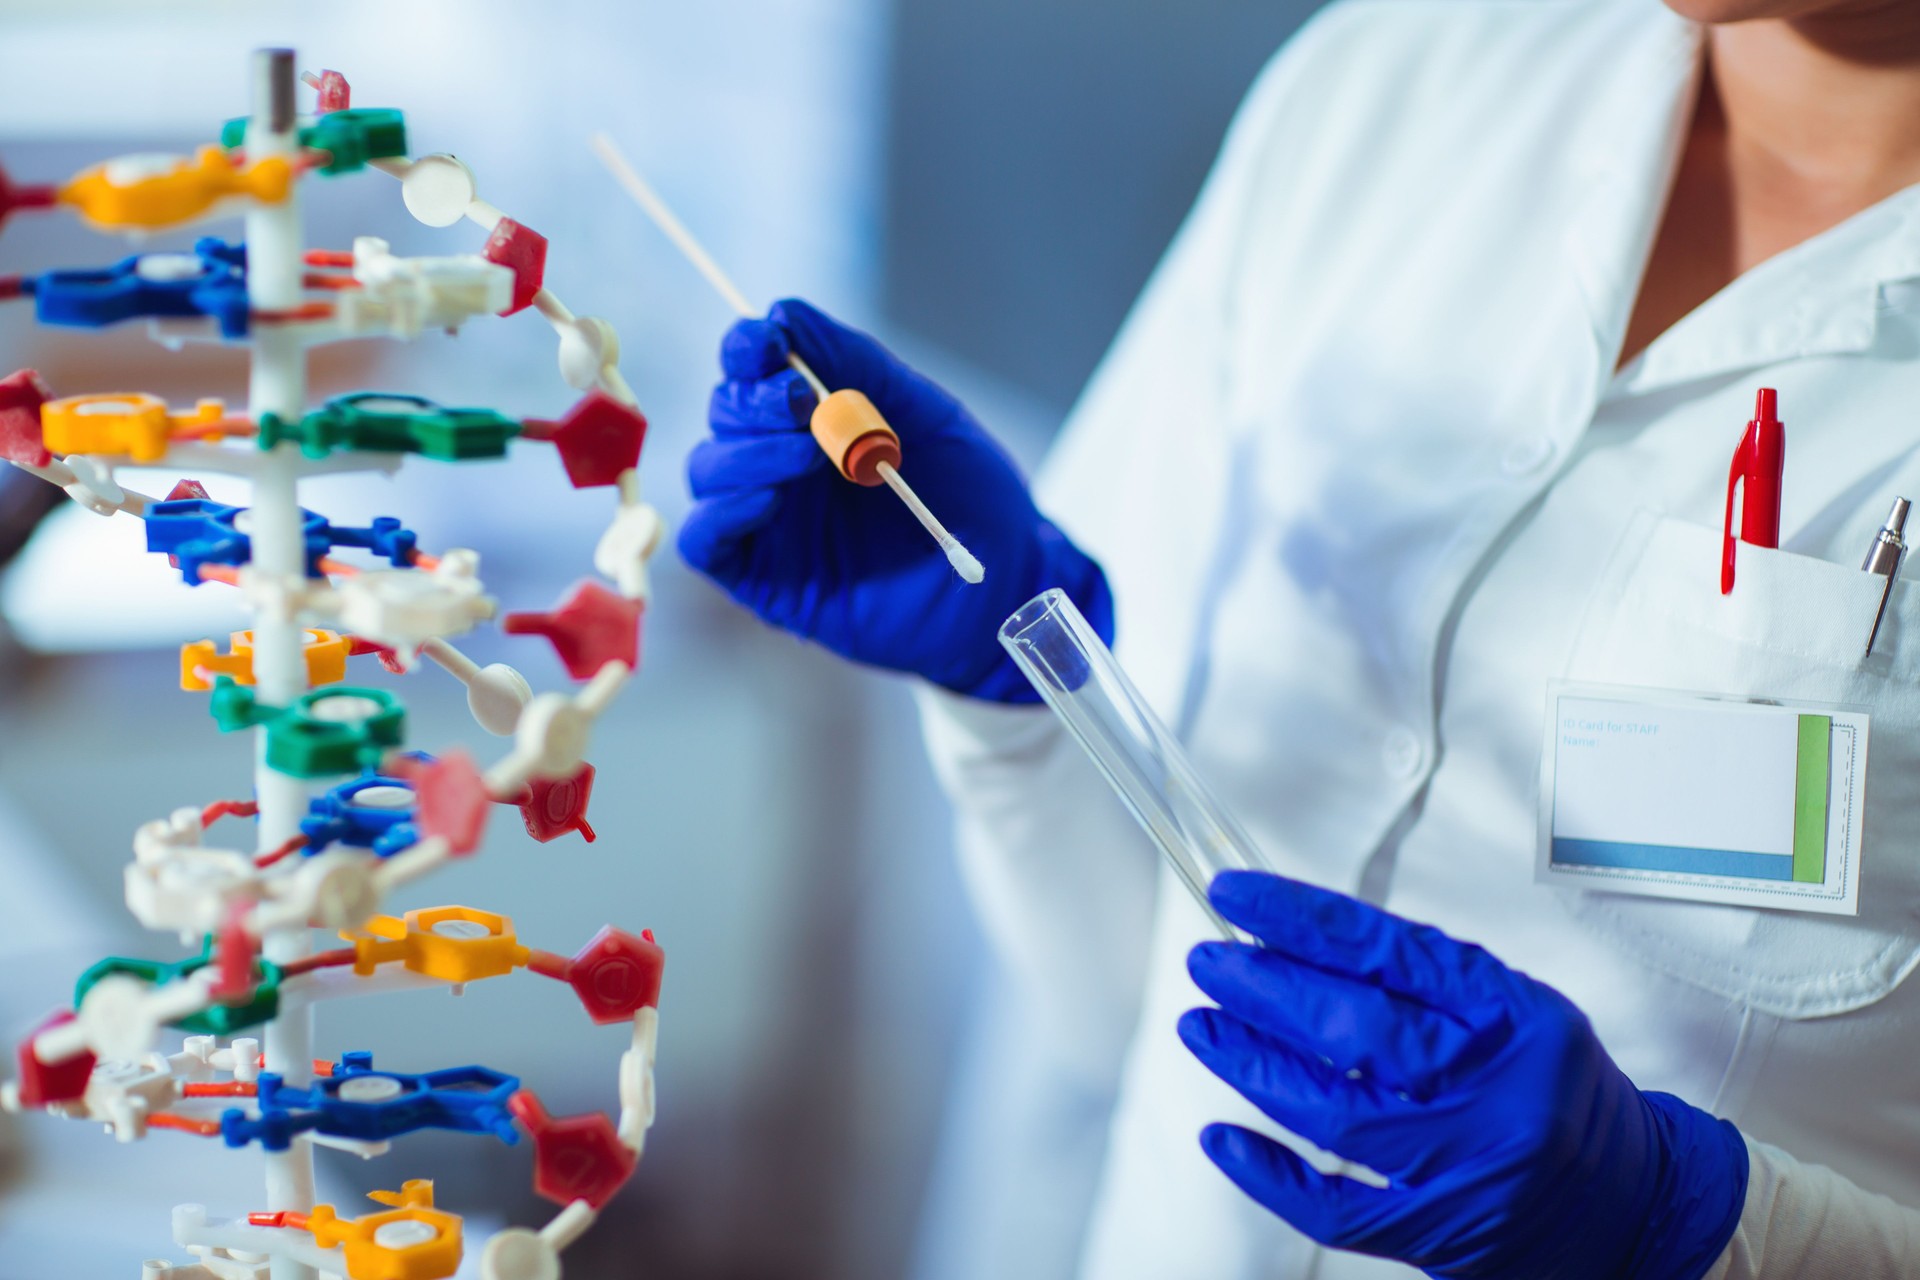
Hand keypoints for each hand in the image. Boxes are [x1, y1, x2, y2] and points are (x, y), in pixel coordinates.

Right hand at [677, 299, 1110, 701]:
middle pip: (725, 411)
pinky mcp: (764, 580)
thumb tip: (785, 312)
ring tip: (808, 455)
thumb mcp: (926, 412)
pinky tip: (768, 500)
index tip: (768, 338)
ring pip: (709, 469)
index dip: (748, 347)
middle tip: (804, 401)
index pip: (752, 369)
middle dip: (753, 399)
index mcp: (817, 416)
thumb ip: (860, 364)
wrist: (1006, 583)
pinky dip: (722, 512)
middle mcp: (782, 463)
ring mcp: (770, 521)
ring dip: (746, 451)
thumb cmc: (972, 497)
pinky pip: (705, 541)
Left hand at [1181, 872, 1748, 1279]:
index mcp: (1514, 1019)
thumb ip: (1422, 979)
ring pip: (1336, 1116)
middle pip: (1359, 1031)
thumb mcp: (1517, 1010)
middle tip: (1210, 962)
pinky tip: (1222, 1136)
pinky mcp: (1440, 1236)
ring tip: (1202, 1025)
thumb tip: (1299, 939)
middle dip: (1267, 990)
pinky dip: (1271, 1175)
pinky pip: (1338, 1211)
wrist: (1637, 1209)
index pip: (1391, 953)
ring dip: (1253, 1065)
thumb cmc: (1558, 1093)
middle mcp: (1493, 1093)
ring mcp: (1465, 1170)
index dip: (1302, 919)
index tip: (1239, 895)